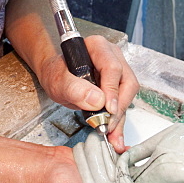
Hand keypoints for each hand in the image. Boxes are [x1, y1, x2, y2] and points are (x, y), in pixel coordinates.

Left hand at [38, 35, 138, 152]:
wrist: (56, 76)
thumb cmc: (56, 72)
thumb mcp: (58, 80)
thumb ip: (74, 89)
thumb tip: (97, 100)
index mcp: (98, 47)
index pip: (112, 68)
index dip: (112, 90)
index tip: (108, 110)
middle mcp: (112, 57)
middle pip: (126, 82)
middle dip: (119, 107)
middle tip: (108, 125)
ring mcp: (118, 71)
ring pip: (127, 95)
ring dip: (120, 117)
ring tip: (112, 135)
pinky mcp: (118, 86)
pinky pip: (122, 103)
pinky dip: (117, 120)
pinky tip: (113, 133)